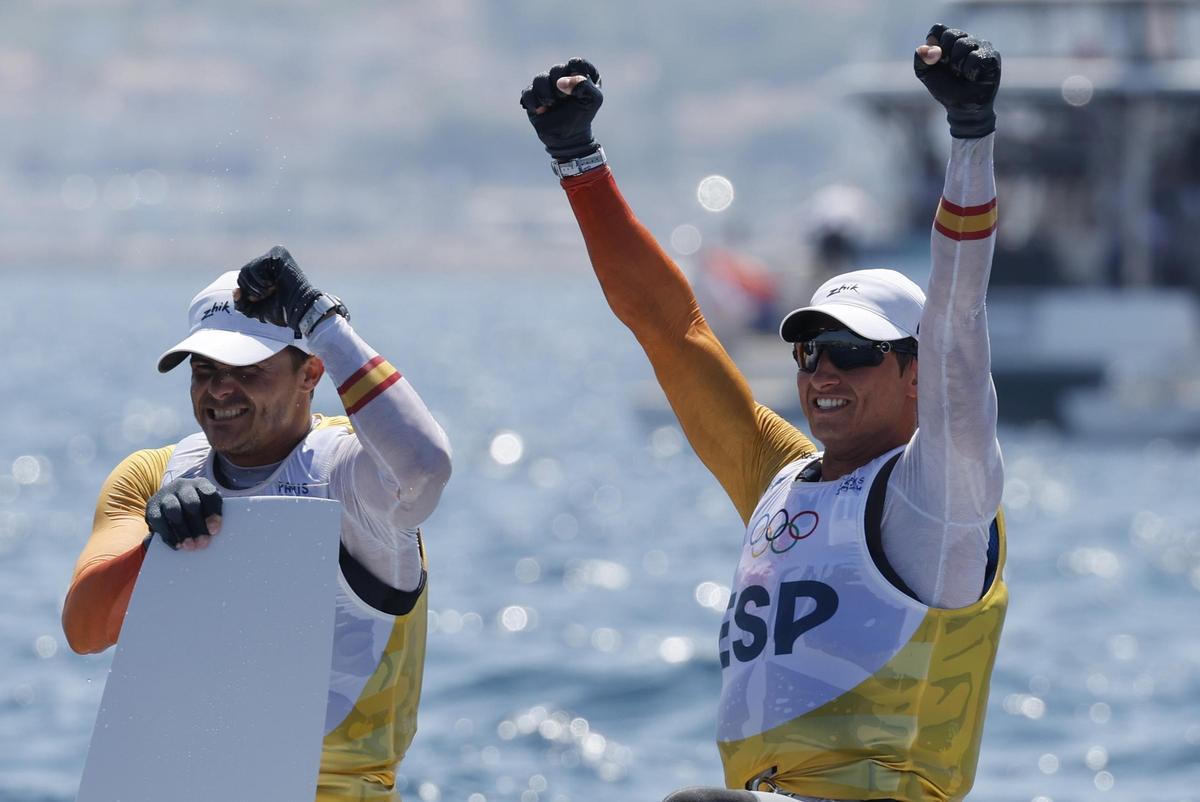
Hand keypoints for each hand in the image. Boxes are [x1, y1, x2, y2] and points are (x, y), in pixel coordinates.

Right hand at [145, 478, 222, 550]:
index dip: (212, 513)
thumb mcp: (207, 507)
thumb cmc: (197, 509)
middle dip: (198, 526)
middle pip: (191, 504)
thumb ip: (211, 516)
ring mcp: (165, 494)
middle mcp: (182, 486)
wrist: (171, 503)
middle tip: (203, 543)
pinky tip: (177, 545)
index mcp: (200, 484)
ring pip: (174, 511)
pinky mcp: (152, 506)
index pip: (209, 494)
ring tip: (190, 546)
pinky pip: (159, 520)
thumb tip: (213, 532)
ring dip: (183, 531)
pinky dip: (168, 534)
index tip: (214, 531)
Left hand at [234, 246, 323, 336]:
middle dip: (251, 289)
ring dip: (257, 286)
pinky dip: (261, 280)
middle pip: (243, 272)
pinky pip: (257, 265)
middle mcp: (269, 262)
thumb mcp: (255, 310)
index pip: (243, 278)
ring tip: (272, 289)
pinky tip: (273, 284)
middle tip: (268, 294)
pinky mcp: (279, 254)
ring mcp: (274, 256)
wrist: (299, 310)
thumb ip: (241, 303)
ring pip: (247, 269)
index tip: (262, 299)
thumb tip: (236, 290)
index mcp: (265, 273)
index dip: (248, 292)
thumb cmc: (282, 311)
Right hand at [520, 58, 602, 160]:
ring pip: (539, 79)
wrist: (567, 139)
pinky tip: (541, 111)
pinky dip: (533, 103)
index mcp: (581, 73)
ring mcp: (547, 85)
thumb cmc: (582, 117)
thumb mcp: (593, 100)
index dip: (575, 75)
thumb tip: (560, 82)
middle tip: (563, 99)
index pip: (577, 62)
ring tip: (551, 106)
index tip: (576, 91)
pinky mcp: (533, 95)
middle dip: (559, 85)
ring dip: (545, 94)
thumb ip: (584, 85)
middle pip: (557, 69)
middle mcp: (563, 76)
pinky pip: (527, 92)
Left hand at [914, 24, 1000, 138]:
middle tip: (951, 70)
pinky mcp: (992, 57)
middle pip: (951, 34)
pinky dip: (969, 71)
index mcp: (950, 41)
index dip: (934, 44)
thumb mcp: (926, 73)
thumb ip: (921, 58)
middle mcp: (966, 39)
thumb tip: (929, 48)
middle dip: (946, 56)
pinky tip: (973, 77)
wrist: (961, 108)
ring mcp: (981, 46)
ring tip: (962, 74)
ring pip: (964, 44)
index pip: (938, 30)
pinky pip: (976, 57)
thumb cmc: (945, 88)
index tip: (936, 60)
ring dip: (958, 65)